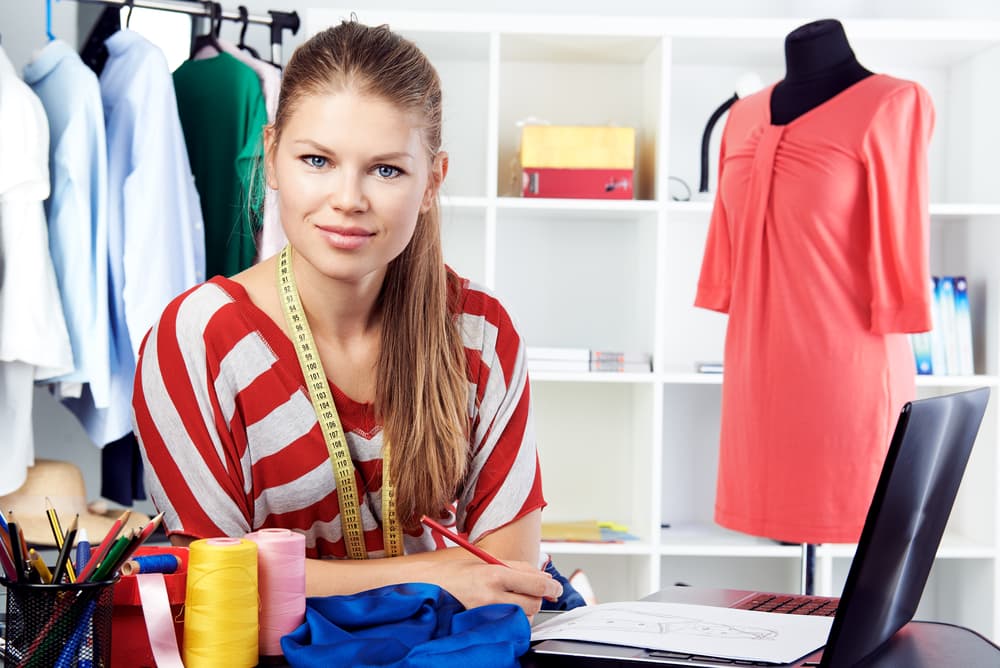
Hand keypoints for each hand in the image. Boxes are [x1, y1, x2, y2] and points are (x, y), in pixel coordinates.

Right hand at [429, 559, 562, 619]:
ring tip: (509, 600)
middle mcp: (491, 596)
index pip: (535, 584)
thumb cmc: (454, 573)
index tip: (555, 587)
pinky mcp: (480, 627)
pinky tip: (501, 611)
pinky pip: (506, 626)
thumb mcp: (485, 561)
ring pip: (522, 617)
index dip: (551, 586)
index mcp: (494, 574)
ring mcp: (485, 615)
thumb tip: (543, 576)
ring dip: (523, 610)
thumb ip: (517, 568)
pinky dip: (510, 620)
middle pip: (533, 604)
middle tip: (529, 592)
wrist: (424, 588)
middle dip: (536, 598)